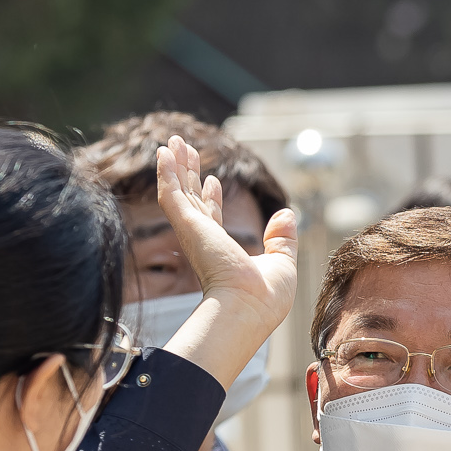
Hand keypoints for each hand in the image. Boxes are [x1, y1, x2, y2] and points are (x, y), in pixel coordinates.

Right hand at [152, 136, 297, 390]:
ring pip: (178, 192)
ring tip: (173, 142)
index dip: (211, 198)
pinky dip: (166, 172)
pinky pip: (171, 193)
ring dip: (175, 166)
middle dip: (188, 175)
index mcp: (222, 254)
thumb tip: (287, 212)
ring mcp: (193, 234)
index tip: (213, 180)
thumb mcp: (282, 265)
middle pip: (191, 200)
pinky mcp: (188, 226)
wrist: (247, 309)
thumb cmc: (265, 299)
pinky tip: (164, 152)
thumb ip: (282, 239)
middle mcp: (204, 243)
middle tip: (184, 151)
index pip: (212, 219)